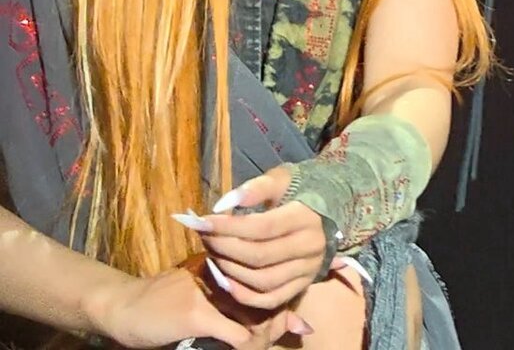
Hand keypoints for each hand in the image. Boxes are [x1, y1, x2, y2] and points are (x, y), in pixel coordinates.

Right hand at [83, 265, 309, 347]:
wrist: (122, 306)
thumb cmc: (167, 303)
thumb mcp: (214, 299)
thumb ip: (257, 307)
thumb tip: (304, 325)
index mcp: (233, 260)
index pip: (276, 282)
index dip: (282, 309)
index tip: (281, 324)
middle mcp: (228, 270)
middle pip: (271, 301)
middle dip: (274, 327)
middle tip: (263, 340)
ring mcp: (213, 292)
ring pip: (259, 320)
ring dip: (260, 341)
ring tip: (249, 345)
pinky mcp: (198, 314)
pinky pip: (239, 336)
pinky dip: (244, 348)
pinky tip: (236, 349)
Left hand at [189, 164, 331, 311]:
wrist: (329, 211)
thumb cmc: (299, 191)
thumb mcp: (281, 179)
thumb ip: (255, 188)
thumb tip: (221, 205)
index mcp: (307, 217)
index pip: (262, 227)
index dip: (228, 227)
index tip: (202, 223)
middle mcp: (311, 246)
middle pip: (259, 256)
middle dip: (224, 248)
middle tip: (204, 238)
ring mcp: (309, 269)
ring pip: (263, 281)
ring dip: (230, 271)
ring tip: (213, 255)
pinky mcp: (303, 285)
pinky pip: (271, 299)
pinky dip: (245, 296)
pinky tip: (226, 281)